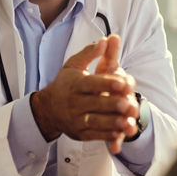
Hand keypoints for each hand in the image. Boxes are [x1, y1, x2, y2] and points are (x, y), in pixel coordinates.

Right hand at [30, 36, 138, 152]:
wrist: (48, 109)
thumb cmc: (65, 84)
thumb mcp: (73, 65)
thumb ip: (90, 53)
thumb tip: (105, 40)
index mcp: (75, 84)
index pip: (91, 83)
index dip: (106, 83)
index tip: (122, 81)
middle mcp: (75, 102)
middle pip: (96, 103)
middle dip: (113, 104)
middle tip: (128, 103)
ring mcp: (77, 119)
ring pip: (97, 122)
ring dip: (114, 122)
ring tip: (128, 121)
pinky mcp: (80, 133)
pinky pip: (96, 135)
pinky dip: (109, 134)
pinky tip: (121, 131)